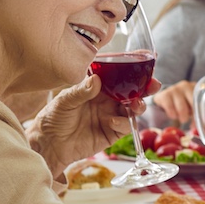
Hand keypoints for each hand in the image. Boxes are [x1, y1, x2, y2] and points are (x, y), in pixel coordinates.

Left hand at [26, 74, 159, 179]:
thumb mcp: (64, 101)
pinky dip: (123, 123)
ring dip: (139, 105)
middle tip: (154, 85)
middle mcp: (107, 100)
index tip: (147, 59)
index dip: (133, 67)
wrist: (50, 144)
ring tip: (136, 105)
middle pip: (132, 91)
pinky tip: (112, 121)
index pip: (118, 74)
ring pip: (133, 108)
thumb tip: (96, 79)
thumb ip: (81, 91)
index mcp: (97, 87)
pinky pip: (125, 126)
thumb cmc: (53, 118)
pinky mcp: (112, 133)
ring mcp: (111, 116)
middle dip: (145, 87)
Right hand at [150, 80, 195, 125]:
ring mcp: (175, 89)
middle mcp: (187, 86)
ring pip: (182, 108)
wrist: (165, 99)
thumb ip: (203, 113)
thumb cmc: (184, 103)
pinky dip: (173, 115)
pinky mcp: (165, 94)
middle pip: (195, 103)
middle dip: (196, 117)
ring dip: (183, 117)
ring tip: (183, 119)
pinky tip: (173, 115)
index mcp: (198, 88)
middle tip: (193, 125)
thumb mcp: (194, 107)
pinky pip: (171, 109)